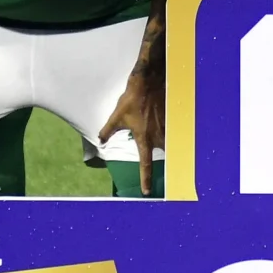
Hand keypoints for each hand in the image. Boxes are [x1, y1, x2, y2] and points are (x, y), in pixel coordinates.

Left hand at [98, 62, 165, 194]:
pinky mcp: (171, 117)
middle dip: (164, 160)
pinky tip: (166, 127)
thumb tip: (100, 140)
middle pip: (162, 153)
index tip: (147, 192)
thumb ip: (108, 130)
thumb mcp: (117, 116)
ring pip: (169, 142)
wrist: (149, 81)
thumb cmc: (132, 99)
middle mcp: (157, 135)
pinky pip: (172, 130)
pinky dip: (170, 132)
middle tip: (164, 167)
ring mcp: (166, 126)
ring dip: (167, 146)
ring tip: (166, 146)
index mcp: (144, 138)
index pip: (145, 164)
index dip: (146, 180)